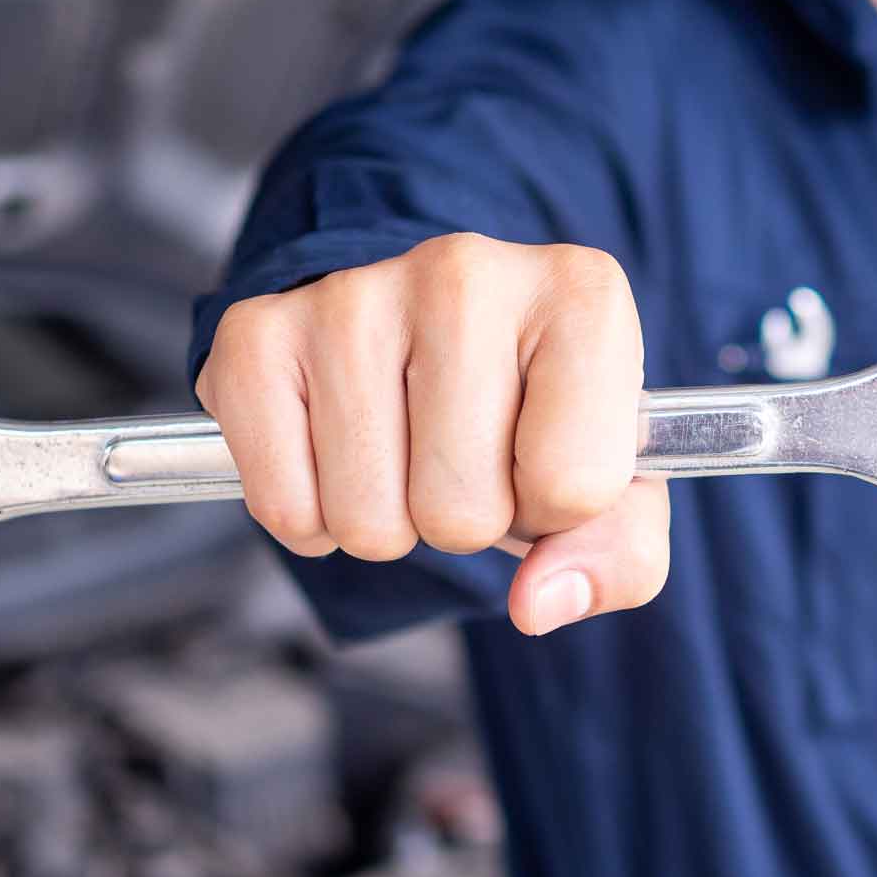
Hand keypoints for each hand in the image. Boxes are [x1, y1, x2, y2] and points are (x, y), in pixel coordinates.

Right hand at [196, 233, 666, 634]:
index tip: (544, 458)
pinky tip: (337, 453)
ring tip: (405, 451)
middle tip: (463, 457)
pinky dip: (311, 517)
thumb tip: (537, 603)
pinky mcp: (257, 334)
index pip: (575, 486)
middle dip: (465, 520)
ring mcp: (352, 295)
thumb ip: (619, 556)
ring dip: (387, 521)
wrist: (428, 331)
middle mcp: (465, 272)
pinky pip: (285, 509)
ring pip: (369, 520)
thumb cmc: (532, 413)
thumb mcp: (614, 485)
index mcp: (581, 294)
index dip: (556, 510)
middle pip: (461, 512)